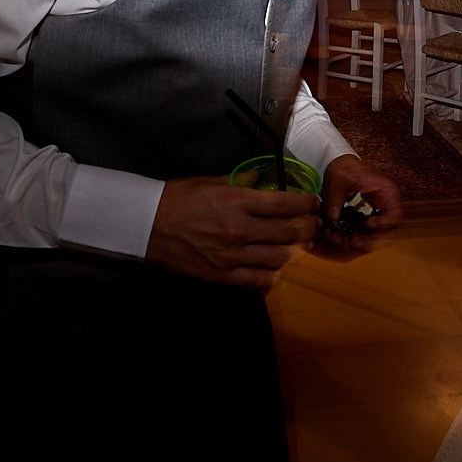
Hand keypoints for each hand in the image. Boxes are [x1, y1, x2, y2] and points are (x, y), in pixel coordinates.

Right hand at [146, 175, 321, 289]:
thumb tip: (266, 184)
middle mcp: (239, 229)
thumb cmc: (179, 199)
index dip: (306, 204)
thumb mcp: (212, 181)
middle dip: (308, 229)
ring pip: (279, 258)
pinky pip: (260, 280)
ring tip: (295, 246)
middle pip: (288, 233)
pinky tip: (273, 266)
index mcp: (237, 201)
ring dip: (292, 251)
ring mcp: (231, 255)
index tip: (312, 204)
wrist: (148, 225)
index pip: (285, 204)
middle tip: (313, 226)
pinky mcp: (223, 275)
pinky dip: (272, 274)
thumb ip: (243, 184)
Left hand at [311, 154, 404, 256]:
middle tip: (354, 242)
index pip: (396, 215)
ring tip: (343, 241)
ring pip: (375, 237)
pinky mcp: (365, 220)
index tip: (368, 224)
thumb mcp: (339, 181)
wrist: (339, 165)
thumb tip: (333, 218)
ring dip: (361, 243)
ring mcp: (375, 214)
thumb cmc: (345, 168)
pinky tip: (339, 237)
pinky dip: (353, 238)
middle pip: (387, 232)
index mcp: (386, 192)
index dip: (385, 224)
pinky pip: (363, 234)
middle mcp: (384, 206)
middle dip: (371, 241)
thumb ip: (335, 200)